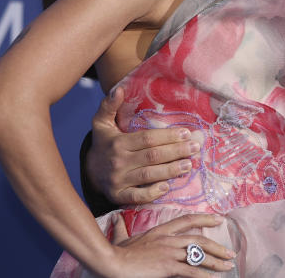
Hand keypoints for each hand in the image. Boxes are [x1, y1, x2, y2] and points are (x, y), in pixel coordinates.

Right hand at [87, 88, 198, 205]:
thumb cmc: (104, 143)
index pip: (147, 139)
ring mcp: (118, 180)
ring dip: (171, 171)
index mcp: (118, 143)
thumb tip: (119, 89)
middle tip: (195, 148)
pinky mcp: (118, 196)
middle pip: (152, 156)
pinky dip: (152, 193)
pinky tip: (167, 187)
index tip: (186, 133)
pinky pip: (137, 196)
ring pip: (148, 175)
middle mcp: (118, 162)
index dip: (168, 136)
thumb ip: (109, 105)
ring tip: (189, 165)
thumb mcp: (102, 122)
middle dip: (176, 152)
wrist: (89, 171)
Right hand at [107, 213, 236, 276]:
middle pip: (199, 239)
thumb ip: (122, 229)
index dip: (204, 218)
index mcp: (160, 230)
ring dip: (216, 261)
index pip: (187, 220)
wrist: (111, 262)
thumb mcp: (122, 238)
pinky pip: (191, 272)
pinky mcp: (168, 266)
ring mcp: (170, 252)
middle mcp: (168, 239)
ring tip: (227, 266)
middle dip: (217, 246)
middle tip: (230, 252)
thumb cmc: (115, 253)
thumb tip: (117, 220)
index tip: (219, 218)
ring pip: (199, 255)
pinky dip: (204, 276)